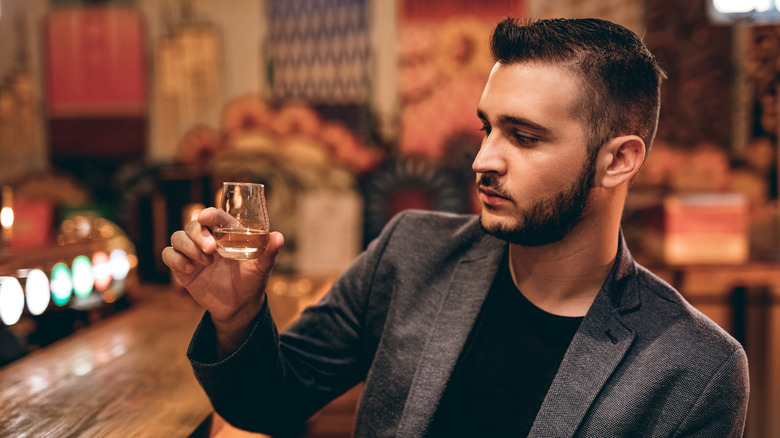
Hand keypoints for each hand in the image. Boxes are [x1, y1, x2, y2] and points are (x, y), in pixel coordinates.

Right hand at [162, 207, 283, 348]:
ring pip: (177, 237)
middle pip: (192, 225)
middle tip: (210, 250)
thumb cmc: (252, 281)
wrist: (239, 306)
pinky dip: (176, 260)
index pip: (214, 216)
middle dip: (198, 235)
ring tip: (205, 263)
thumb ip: (269, 252)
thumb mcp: (262, 267)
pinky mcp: (182, 267)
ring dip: (188, 247)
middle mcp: (208, 239)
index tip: (206, 217)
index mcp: (226, 233)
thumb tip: (278, 237)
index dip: (209, 214)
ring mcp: (193, 253)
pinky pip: (168, 255)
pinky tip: (190, 270)